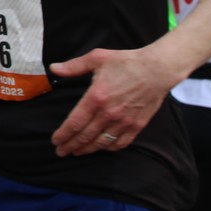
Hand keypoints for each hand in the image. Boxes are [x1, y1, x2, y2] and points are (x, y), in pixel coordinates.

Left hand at [48, 48, 172, 155]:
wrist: (157, 69)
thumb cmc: (126, 62)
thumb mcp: (97, 58)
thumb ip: (73, 66)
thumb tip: (53, 68)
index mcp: (96, 98)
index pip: (74, 123)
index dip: (63, 135)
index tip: (55, 141)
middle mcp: (108, 113)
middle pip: (85, 136)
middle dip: (70, 146)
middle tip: (61, 151)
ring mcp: (123, 121)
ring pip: (101, 143)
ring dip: (87, 149)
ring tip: (77, 152)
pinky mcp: (136, 125)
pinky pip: (120, 143)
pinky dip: (109, 148)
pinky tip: (101, 147)